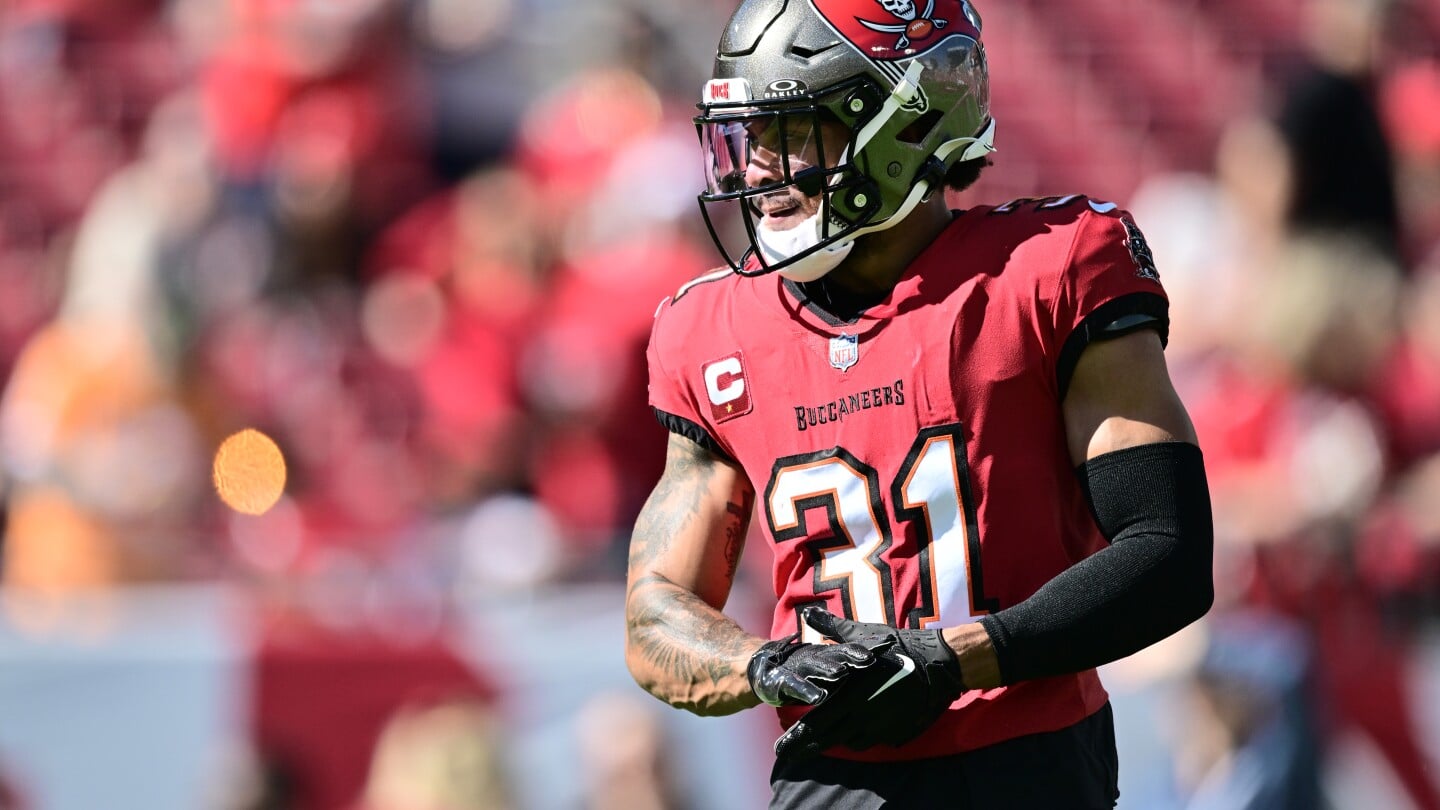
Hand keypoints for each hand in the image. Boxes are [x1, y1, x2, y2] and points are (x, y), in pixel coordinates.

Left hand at [774, 607, 966, 756]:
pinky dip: (865, 735)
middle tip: (789, 755)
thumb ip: (831, 629)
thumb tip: (808, 613)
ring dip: (840, 737)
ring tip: (830, 733)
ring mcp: (881, 730)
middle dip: (806, 747)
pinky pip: (875, 740)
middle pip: (828, 740)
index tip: (780, 750)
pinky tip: (864, 724)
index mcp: (849, 698)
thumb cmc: (896, 648)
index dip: (797, 738)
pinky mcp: (898, 734)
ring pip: (852, 742)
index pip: (816, 724)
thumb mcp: (862, 636)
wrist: (938, 665)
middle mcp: (862, 719)